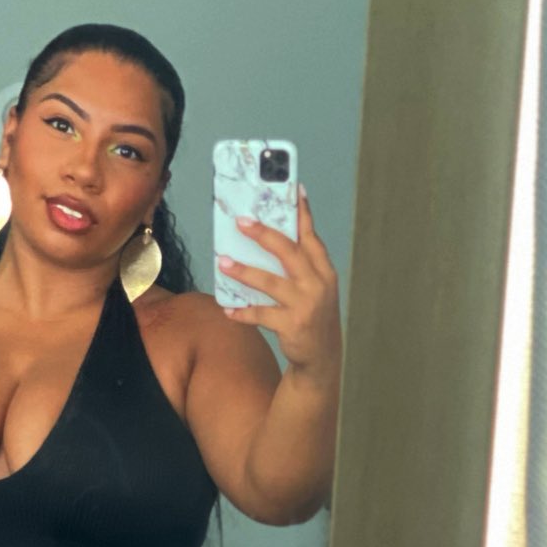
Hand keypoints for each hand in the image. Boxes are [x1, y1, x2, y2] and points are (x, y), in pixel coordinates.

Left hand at [217, 185, 341, 381]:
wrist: (322, 356)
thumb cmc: (313, 314)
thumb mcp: (316, 287)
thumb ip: (301, 264)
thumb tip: (268, 238)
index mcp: (324, 271)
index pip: (311, 236)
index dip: (302, 213)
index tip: (294, 189)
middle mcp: (317, 285)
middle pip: (288, 252)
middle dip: (264, 235)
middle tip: (241, 222)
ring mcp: (305, 305)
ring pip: (270, 283)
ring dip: (243, 271)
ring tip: (222, 262)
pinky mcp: (292, 326)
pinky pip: (261, 315)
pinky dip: (243, 313)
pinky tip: (228, 309)